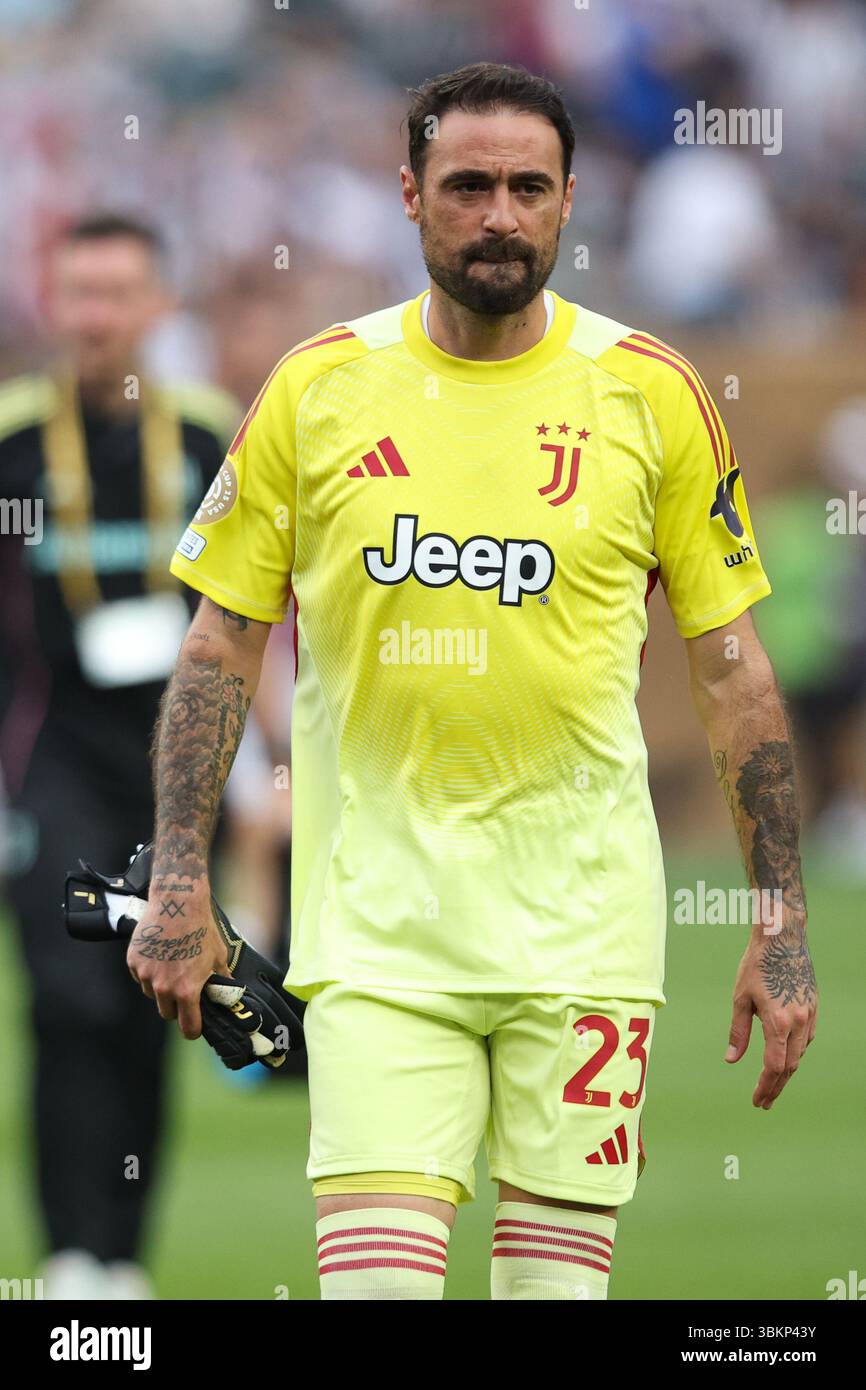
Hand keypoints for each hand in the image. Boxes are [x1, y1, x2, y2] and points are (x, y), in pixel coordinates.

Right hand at [127, 885, 230, 1039]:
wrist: (177, 903)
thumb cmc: (201, 929)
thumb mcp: (218, 956)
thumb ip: (220, 980)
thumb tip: (228, 993)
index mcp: (187, 991)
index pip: (188, 1027)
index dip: (193, 1029)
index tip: (194, 1026)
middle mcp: (164, 988)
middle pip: (167, 1013)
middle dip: (177, 1007)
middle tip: (184, 990)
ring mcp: (145, 975)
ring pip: (152, 994)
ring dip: (161, 988)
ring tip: (172, 966)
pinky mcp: (133, 962)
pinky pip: (139, 977)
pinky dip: (148, 972)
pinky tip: (159, 955)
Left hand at [725, 921, 816, 1108]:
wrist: (782, 938)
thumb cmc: (756, 965)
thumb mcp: (740, 998)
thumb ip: (738, 1032)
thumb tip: (731, 1060)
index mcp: (778, 1021)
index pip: (774, 1066)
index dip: (765, 1086)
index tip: (757, 1100)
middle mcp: (798, 1021)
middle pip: (790, 1066)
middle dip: (776, 1086)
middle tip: (764, 1102)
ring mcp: (809, 1014)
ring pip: (800, 1053)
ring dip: (787, 1071)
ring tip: (772, 1083)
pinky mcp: (813, 1007)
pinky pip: (806, 1038)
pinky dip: (795, 1051)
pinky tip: (785, 1056)